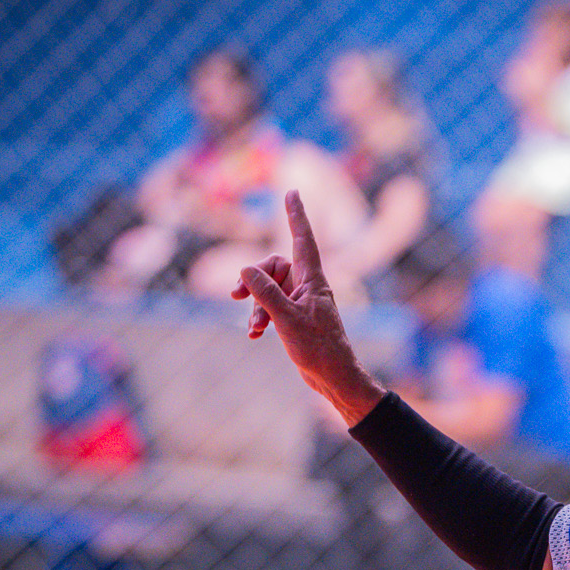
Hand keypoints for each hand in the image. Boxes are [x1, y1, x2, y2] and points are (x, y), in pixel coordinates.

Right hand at [232, 190, 383, 426]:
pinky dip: (260, 318)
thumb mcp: (286, 319)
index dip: (296, 215)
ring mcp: (301, 302)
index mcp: (313, 280)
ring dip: (255, 307)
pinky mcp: (295, 318)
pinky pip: (271, 308)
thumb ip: (265, 293)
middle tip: (236, 295)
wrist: (333, 378)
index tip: (292, 192)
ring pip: (268, 290)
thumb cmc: (319, 348)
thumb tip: (244, 270)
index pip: (302, 239)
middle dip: (253, 280)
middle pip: (273, 266)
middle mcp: (308, 286)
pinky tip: (254, 335)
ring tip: (254, 328)